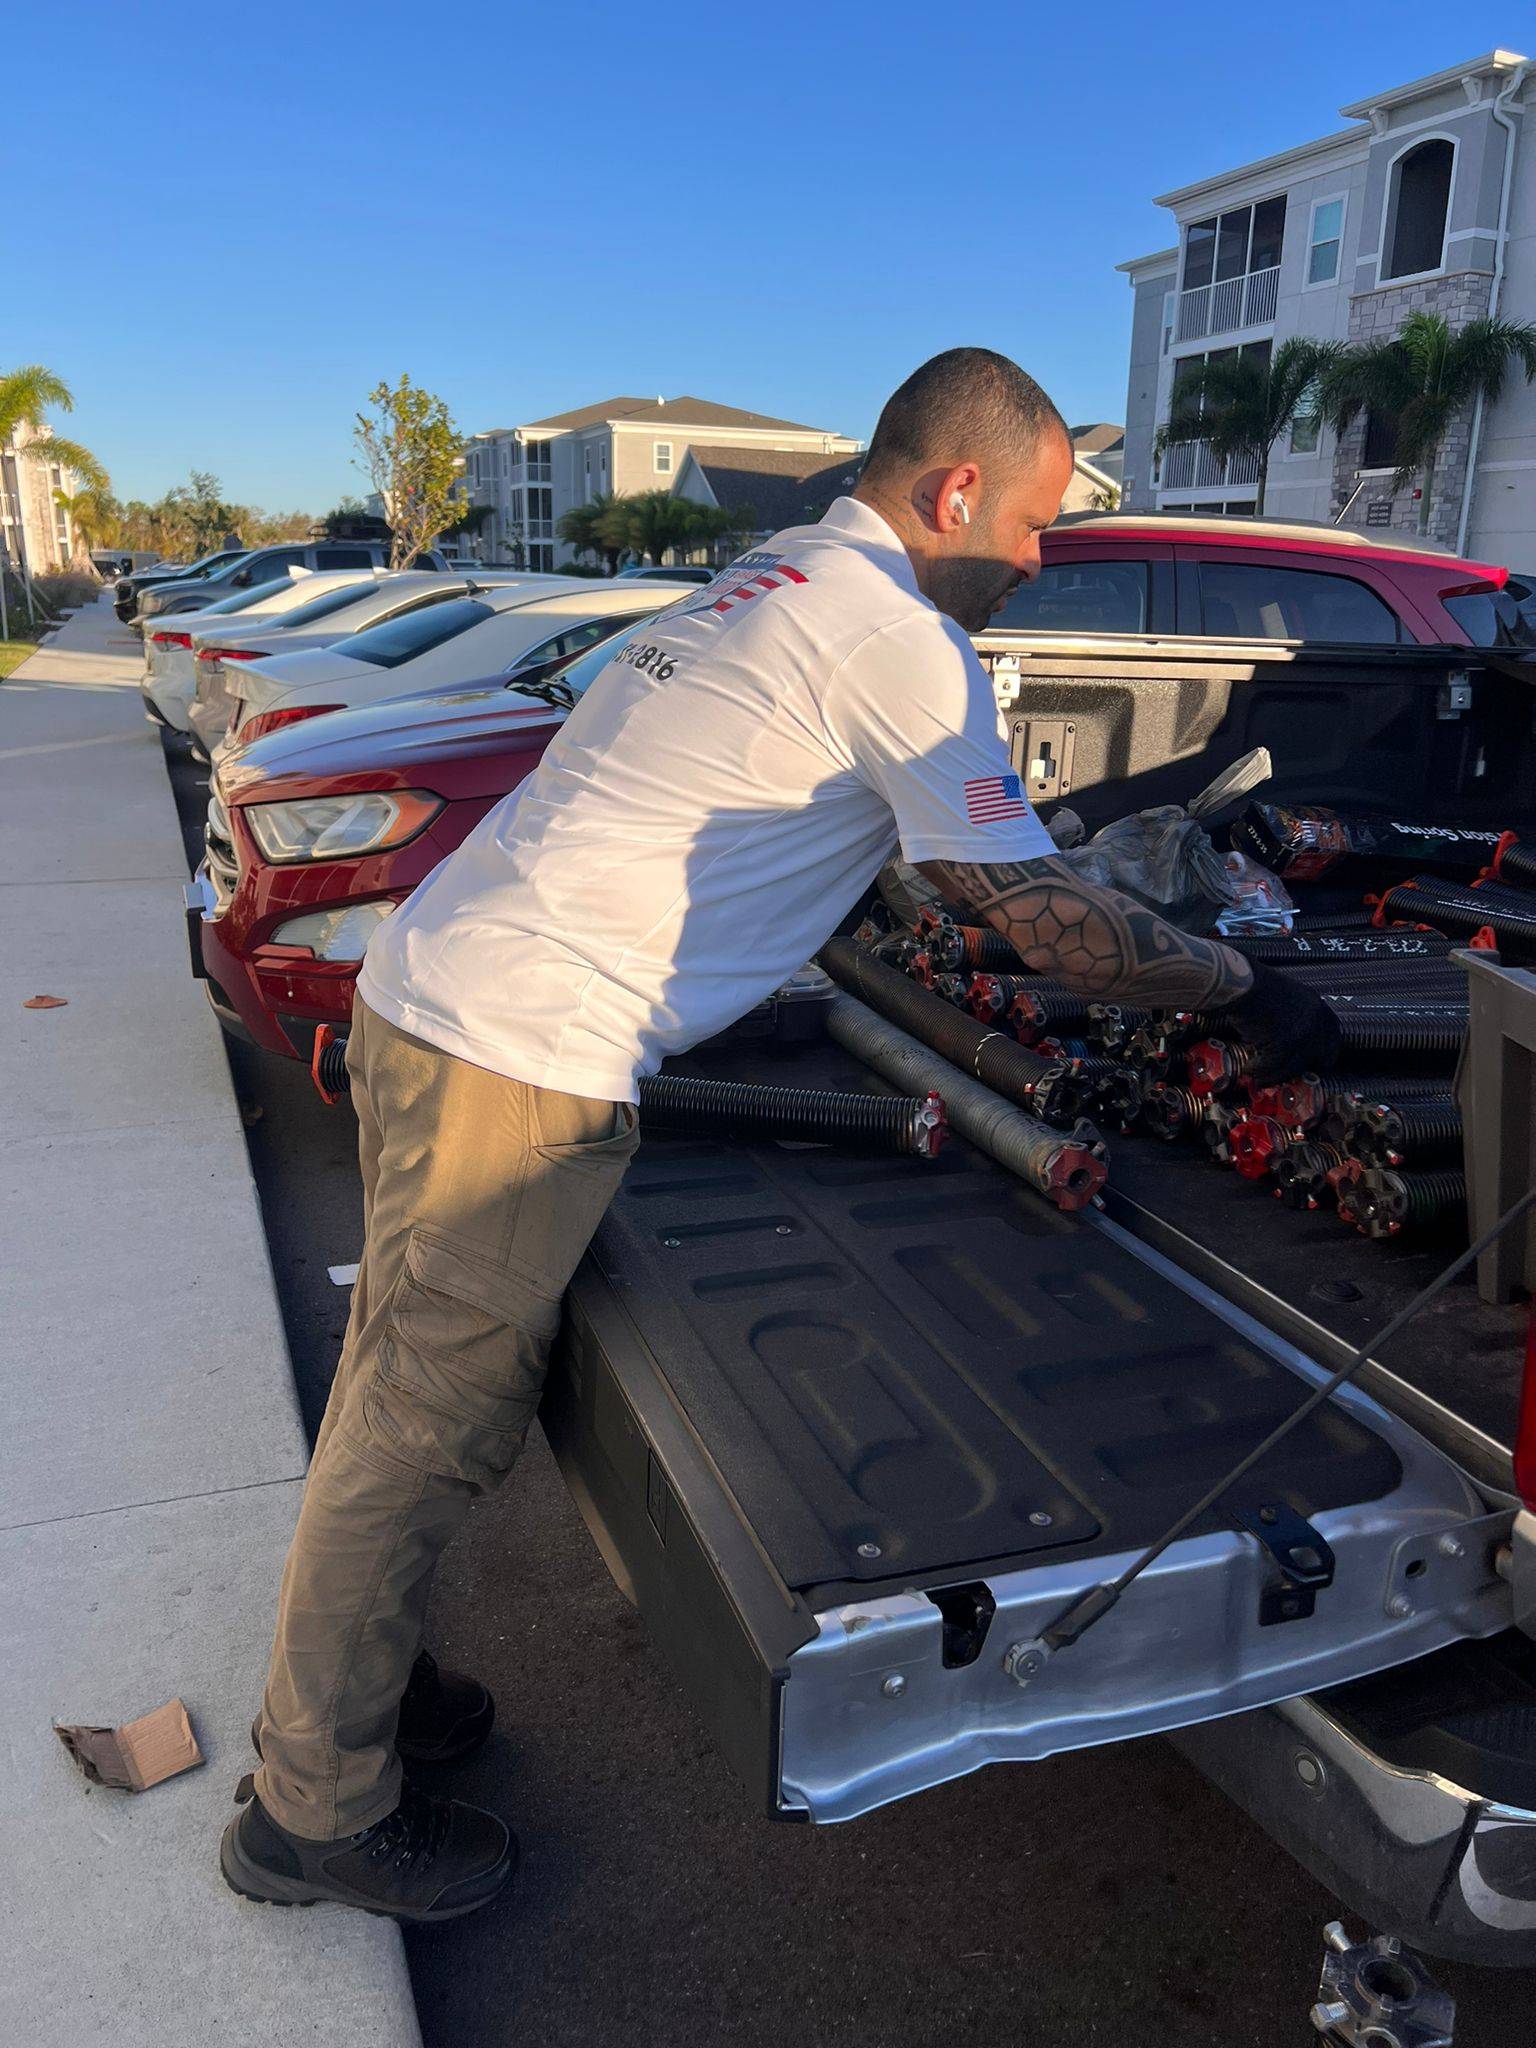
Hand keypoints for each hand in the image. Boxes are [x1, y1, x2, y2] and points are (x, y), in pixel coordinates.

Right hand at [1217, 960, 1340, 1081]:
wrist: (1242, 983)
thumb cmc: (1255, 986)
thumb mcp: (1286, 995)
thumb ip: (1295, 1016)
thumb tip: (1289, 1040)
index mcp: (1318, 1005)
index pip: (1332, 1037)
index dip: (1323, 1053)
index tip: (1313, 1063)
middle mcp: (1316, 1020)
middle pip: (1318, 1056)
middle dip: (1303, 1069)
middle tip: (1288, 1075)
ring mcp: (1302, 1033)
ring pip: (1293, 1066)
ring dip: (1275, 1074)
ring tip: (1259, 1075)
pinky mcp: (1284, 1044)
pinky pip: (1273, 1066)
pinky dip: (1259, 1070)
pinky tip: (1249, 1068)